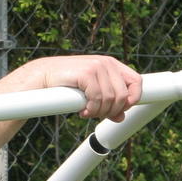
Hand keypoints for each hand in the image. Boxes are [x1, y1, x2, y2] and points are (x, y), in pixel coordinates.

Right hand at [27, 55, 142, 120]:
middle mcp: (107, 63)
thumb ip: (108, 102)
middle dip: (112, 111)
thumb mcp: (92, 92)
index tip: (119, 111)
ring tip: (87, 112)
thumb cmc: (67, 84)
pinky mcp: (87, 73)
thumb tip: (121, 117)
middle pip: (124, 95)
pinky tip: (82, 111)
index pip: (137, 81)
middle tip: (97, 115)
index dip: (132, 99)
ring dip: (99, 112)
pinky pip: (98, 98)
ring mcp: (97, 66)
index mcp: (112, 65)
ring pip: (111, 99)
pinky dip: (91, 109)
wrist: (44, 76)